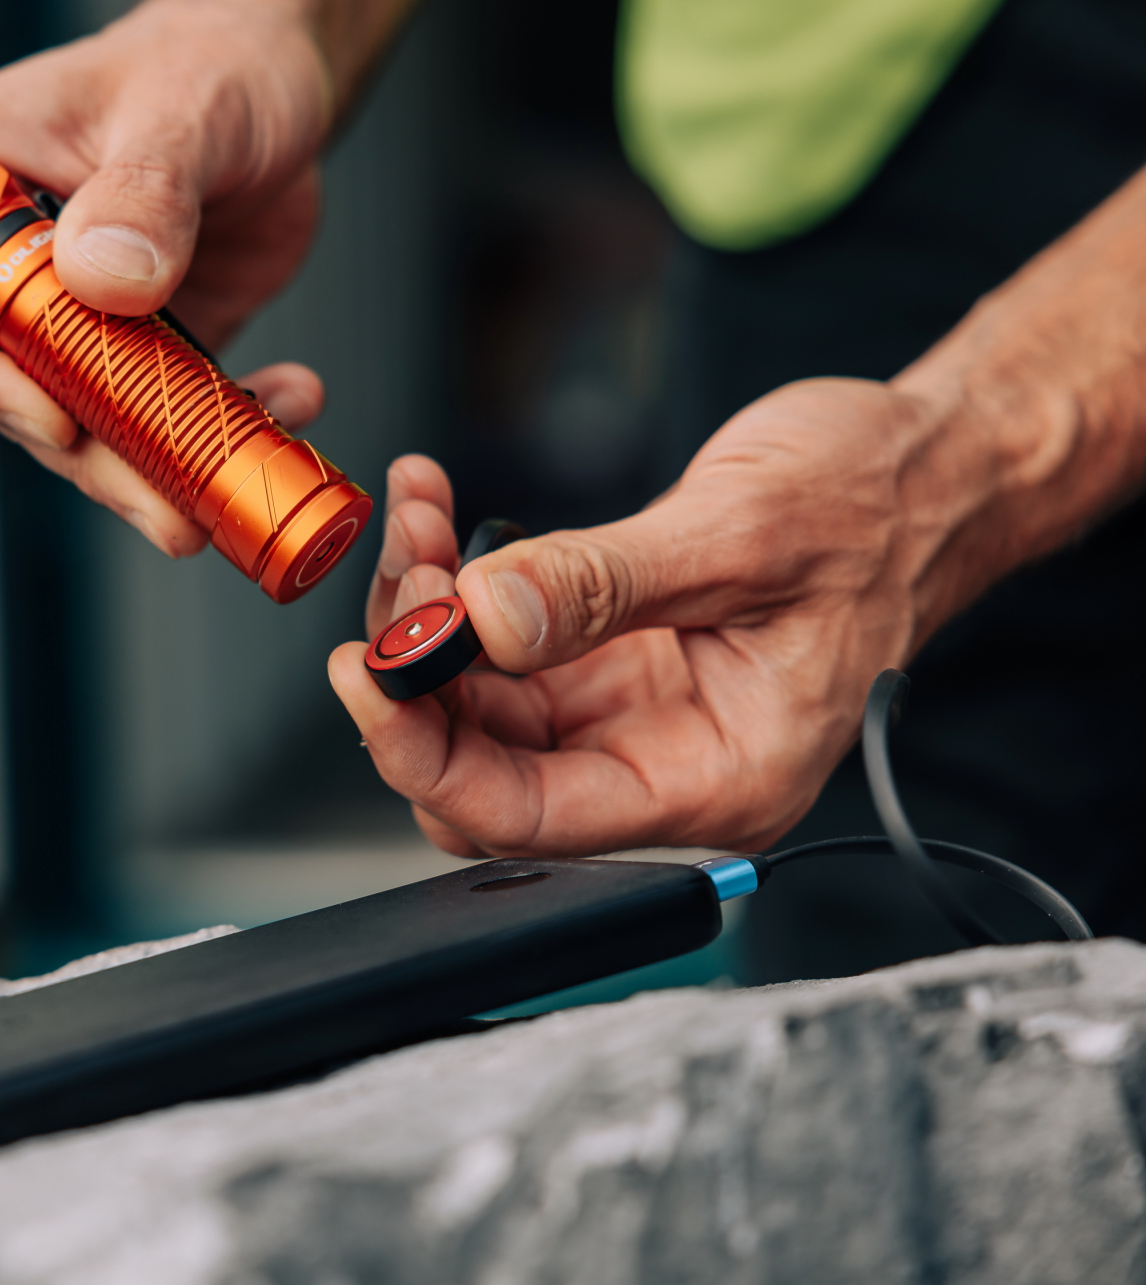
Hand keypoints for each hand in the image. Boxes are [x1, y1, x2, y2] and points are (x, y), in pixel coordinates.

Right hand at [0, 0, 330, 556]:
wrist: (275, 80)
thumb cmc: (202, 63)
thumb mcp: (179, 108)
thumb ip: (143, 187)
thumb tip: (100, 275)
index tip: (46, 400)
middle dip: (75, 452)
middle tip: (157, 496)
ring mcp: (53, 321)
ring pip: (66, 430)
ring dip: (145, 469)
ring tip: (218, 486)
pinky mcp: (124, 358)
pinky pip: (149, 426)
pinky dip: (213, 437)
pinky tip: (284, 399)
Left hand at [329, 379, 979, 856]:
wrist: (920, 468)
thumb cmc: (873, 510)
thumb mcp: (738, 534)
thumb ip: (603, 585)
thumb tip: (481, 617)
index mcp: (713, 780)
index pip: (530, 819)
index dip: (427, 757)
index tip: (367, 675)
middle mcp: (661, 765)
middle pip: (483, 771)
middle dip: (419, 677)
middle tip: (401, 576)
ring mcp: (625, 716)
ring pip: (474, 706)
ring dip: (427, 616)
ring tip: (417, 521)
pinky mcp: (603, 663)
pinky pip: (496, 647)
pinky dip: (456, 584)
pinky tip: (436, 512)